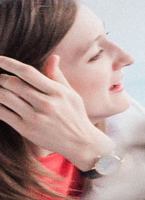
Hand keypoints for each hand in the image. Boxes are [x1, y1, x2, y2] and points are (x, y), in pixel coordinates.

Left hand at [0, 55, 111, 170]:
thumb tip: (53, 57)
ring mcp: (35, 117)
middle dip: (1, 78)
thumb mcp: (71, 94)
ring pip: (5, 97)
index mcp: (57, 92)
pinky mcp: (26, 129)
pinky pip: (3, 113)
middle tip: (0, 78)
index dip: (10, 63)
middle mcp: (46, 104)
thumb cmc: (75, 116)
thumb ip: (57, 76)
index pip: (28, 72)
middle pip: (13, 83)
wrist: (80, 143)